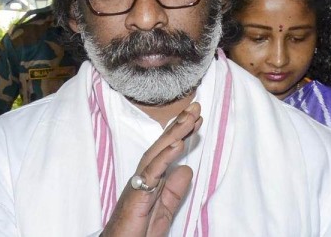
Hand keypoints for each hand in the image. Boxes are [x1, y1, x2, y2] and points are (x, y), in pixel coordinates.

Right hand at [102, 102, 202, 236]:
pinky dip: (164, 158)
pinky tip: (177, 145)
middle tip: (195, 106)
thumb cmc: (134, 234)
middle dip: (178, 125)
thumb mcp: (161, 212)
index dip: (181, 133)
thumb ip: (173, 192)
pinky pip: (150, 174)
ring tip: (190, 118)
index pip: (166, 152)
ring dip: (174, 135)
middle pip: (161, 147)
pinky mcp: (136, 198)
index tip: (196, 118)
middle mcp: (141, 179)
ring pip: (156, 155)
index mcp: (148, 181)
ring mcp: (137, 187)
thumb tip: (186, 169)